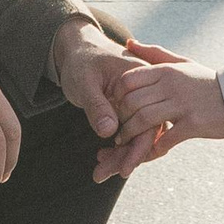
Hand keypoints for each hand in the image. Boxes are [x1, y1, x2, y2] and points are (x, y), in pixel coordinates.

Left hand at [53, 17, 155, 181]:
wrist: (77, 48)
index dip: (136, 147)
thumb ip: (97, 104)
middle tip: (100, 176)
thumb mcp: (85, 80)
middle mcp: (146, 91)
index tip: (124, 169)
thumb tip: (109, 132)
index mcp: (142, 78)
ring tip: (98, 173)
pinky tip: (104, 159)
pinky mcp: (129, 108)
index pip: (147, 120)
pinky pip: (130, 133)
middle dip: (125, 158)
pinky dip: (119, 148)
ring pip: (137, 135)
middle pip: (144, 132)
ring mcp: (139, 100)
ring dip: (120, 156)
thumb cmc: (82, 61)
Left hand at [110, 50, 223, 154]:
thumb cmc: (205, 81)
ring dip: (130, 134)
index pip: (129, 80)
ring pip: (144, 120)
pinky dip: (153, 148)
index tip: (114, 107)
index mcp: (167, 70)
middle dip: (120, 118)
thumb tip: (128, 43)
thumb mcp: (181, 62)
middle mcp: (172, 85)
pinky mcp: (193, 124)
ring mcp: (183, 105)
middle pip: (133, 102)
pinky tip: (147, 152)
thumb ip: (153, 53)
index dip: (117, 96)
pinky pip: (165, 139)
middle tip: (115, 127)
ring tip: (123, 141)